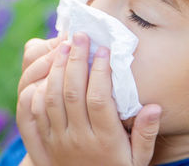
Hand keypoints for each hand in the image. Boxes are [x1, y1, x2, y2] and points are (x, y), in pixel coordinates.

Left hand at [20, 32, 162, 165]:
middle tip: (80, 36)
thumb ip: (145, 134)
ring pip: (50, 98)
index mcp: (105, 141)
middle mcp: (78, 139)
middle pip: (72, 93)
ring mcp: (57, 140)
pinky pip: (34, 112)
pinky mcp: (41, 142)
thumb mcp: (138, 160)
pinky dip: (38, 88)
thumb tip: (155, 107)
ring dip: (56, 69)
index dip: (101, 72)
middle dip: (76, 60)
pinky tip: (47, 72)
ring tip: (63, 45)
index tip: (105, 50)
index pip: (100, 99)